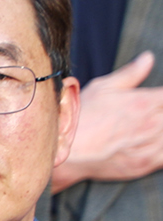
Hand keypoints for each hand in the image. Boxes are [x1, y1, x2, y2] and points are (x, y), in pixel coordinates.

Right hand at [55, 51, 162, 189]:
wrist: (66, 151)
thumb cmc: (82, 117)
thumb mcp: (103, 88)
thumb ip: (131, 73)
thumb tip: (148, 57)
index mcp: (146, 102)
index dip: (162, 97)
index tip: (157, 100)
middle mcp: (153, 123)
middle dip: (161, 111)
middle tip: (148, 115)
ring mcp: (152, 145)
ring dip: (161, 129)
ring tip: (149, 128)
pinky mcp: (148, 163)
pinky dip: (162, 147)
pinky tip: (152, 142)